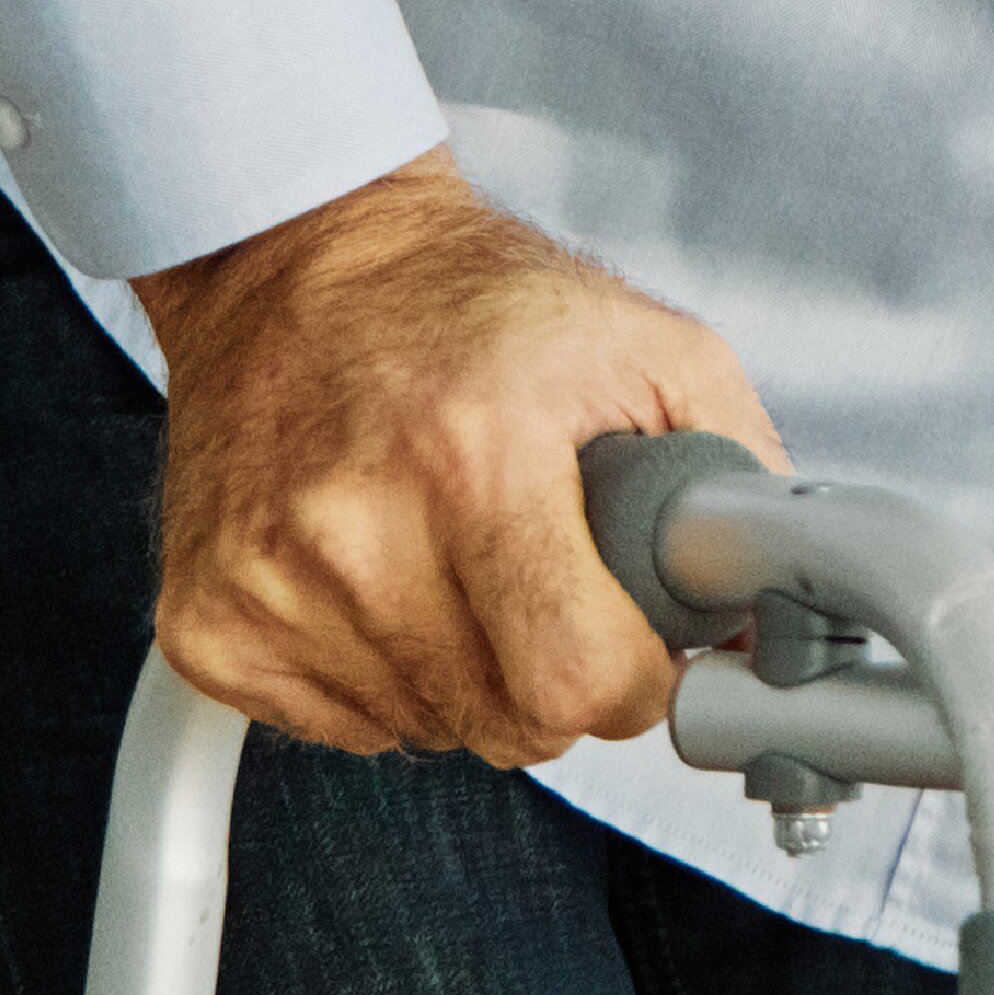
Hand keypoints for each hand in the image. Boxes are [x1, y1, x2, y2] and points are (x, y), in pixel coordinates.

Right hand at [134, 149, 785, 764]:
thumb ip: (734, 470)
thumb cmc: (474, 302)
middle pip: (507, 722)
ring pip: (428, 732)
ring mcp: (269, 583)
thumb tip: (786, 594)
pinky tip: (387, 577)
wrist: (301, 262)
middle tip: (552, 580)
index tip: (642, 643)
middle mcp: (355, 524)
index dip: (634, 679)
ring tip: (462, 556)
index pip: (575, 680)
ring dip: (470, 673)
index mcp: (475, 454)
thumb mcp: (646, 343)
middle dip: (558, 675)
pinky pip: (342, 729)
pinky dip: (385, 676)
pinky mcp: (207, 624)